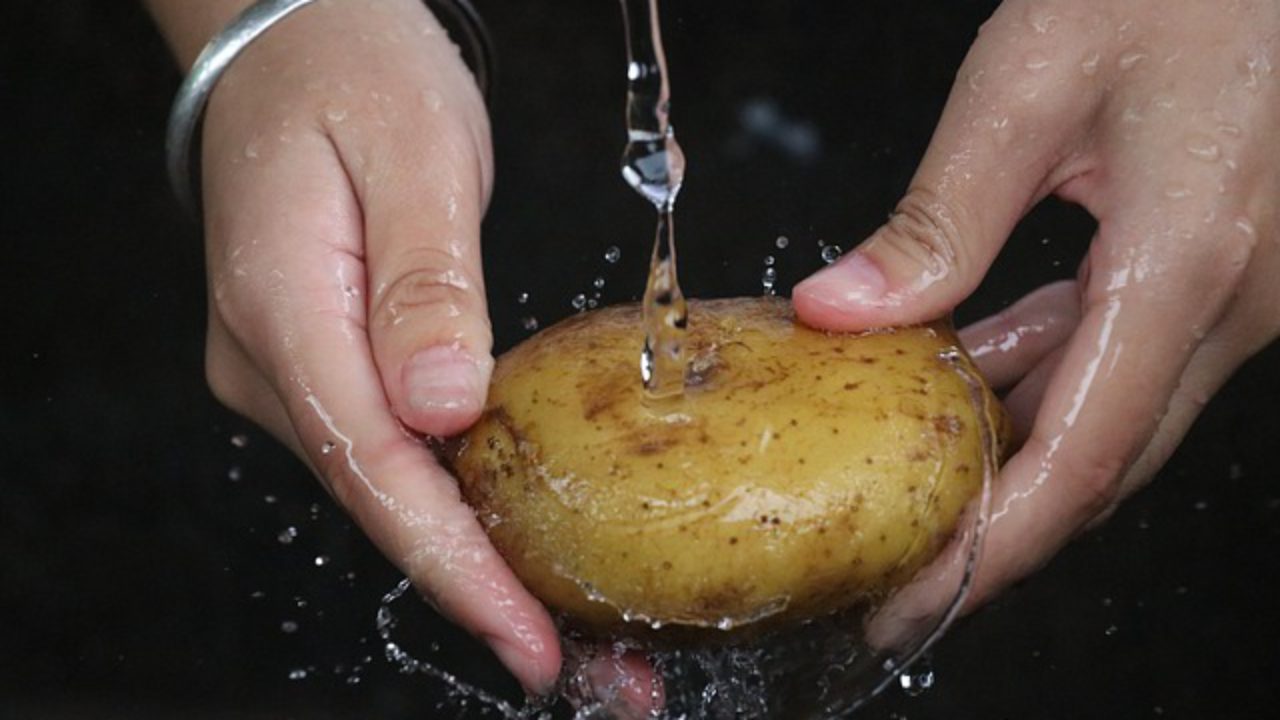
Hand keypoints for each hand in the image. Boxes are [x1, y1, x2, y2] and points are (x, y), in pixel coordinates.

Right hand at [194, 0, 559, 692]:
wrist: (290, 38)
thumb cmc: (352, 73)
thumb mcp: (411, 154)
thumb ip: (425, 285)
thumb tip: (445, 409)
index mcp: (285, 312)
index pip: (377, 470)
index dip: (457, 567)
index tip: (529, 639)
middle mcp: (271, 362)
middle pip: (380, 504)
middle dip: (478, 593)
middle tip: (581, 666)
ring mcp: (288, 369)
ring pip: (386, 488)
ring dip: (473, 562)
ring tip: (569, 629)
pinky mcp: (323, 362)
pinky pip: (390, 452)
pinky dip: (455, 507)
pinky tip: (515, 541)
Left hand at [794, 0, 1278, 634]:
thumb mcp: (1030, 83)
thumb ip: (938, 216)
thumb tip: (843, 310)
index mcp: (1184, 260)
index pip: (1079, 459)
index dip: (989, 550)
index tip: (912, 603)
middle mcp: (1235, 297)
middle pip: (1104, 462)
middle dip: (995, 532)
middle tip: (899, 574)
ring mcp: (1246, 286)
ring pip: (1118, 412)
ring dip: (1017, 450)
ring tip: (918, 479)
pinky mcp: (1232, 262)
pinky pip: (1133, 352)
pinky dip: (1052, 375)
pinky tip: (982, 368)